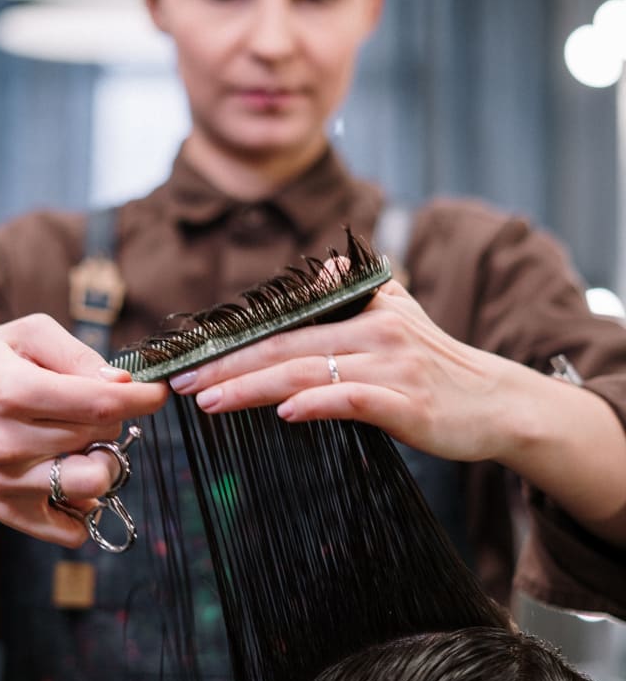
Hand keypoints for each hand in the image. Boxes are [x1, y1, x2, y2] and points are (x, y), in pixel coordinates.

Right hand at [0, 314, 166, 545]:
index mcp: (12, 391)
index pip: (100, 403)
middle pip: (101, 437)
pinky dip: (84, 506)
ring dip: (103, 461)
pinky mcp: (10, 511)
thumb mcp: (26, 335)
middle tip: (91, 405)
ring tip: (84, 442)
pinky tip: (70, 473)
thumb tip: (122, 385)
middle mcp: (8, 442)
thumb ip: (78, 354)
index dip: (142, 398)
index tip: (157, 392)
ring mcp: (9, 482)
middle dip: (112, 417)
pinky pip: (73, 529)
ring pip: (94, 484)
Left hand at [171, 280, 525, 464]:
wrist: (499, 404)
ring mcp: (392, 367)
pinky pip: (353, 398)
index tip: (189, 358)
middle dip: (226, 365)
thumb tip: (320, 267)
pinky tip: (285, 412)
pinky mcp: (408, 403)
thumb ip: (357, 292)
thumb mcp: (401, 315)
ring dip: (252, 387)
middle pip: (285, 347)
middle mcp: (375, 331)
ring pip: (307, 372)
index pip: (285, 325)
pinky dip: (317, 403)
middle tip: (181, 382)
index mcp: (364, 310)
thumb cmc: (440, 365)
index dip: (234, 341)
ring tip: (210, 400)